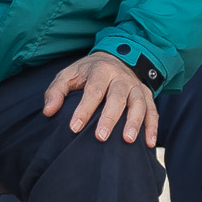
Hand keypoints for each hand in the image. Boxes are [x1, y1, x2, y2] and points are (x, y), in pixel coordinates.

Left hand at [44, 51, 159, 145]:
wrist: (117, 57)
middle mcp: (122, 78)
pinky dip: (152, 127)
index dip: (84, 109)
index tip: (74, 127)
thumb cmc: (88, 73)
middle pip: (118, 97)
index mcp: (101, 71)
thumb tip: (49, 111)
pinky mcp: (147, 95)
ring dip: (135, 122)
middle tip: (101, 137)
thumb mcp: (69, 75)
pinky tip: (149, 144)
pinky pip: (153, 111)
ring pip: (138, 104)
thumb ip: (56, 91)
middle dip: (110, 118)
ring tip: (128, 141)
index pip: (93, 91)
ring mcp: (136, 86)